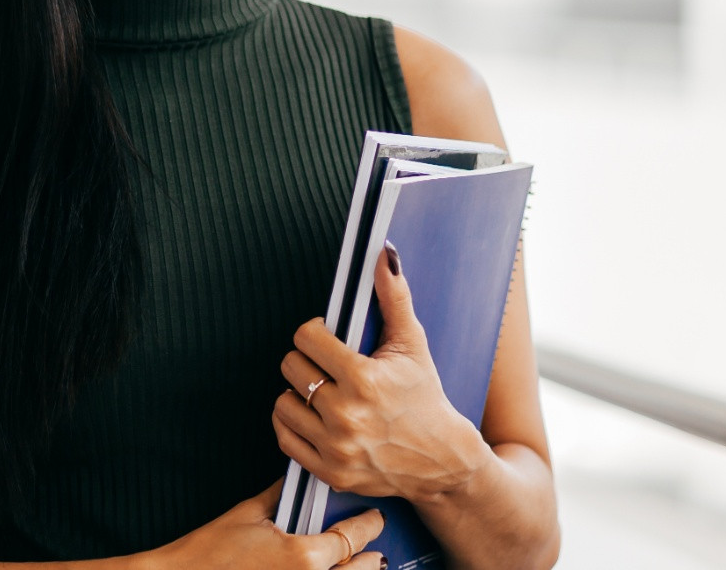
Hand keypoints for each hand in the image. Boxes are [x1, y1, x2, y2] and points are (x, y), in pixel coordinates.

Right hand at [151, 482, 385, 569]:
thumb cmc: (209, 551)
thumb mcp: (248, 514)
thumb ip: (280, 495)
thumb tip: (296, 481)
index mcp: (303, 555)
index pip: (352, 538)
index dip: (368, 525)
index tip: (375, 518)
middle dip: (370, 556)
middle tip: (373, 544)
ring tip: (361, 565)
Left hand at [274, 246, 493, 503]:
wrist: (443, 460)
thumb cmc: (426, 397)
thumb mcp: (413, 344)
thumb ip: (395, 297)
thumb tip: (384, 253)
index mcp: (364, 378)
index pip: (306, 337)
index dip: (316, 332)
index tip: (329, 339)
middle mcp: (347, 414)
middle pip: (291, 367)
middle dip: (306, 360)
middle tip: (326, 366)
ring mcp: (337, 446)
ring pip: (282, 402)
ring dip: (297, 393)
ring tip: (321, 391)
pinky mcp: (329, 471)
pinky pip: (284, 437)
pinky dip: (293, 423)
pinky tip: (314, 415)